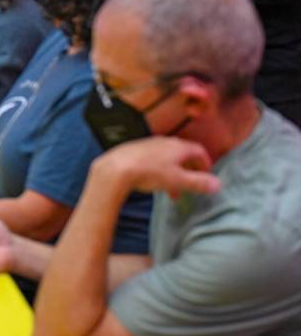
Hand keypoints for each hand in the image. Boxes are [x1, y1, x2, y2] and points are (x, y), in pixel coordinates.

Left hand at [95, 136, 220, 199]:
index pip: (198, 151)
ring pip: (168, 159)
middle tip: (191, 187)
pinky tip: (153, 183)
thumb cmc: (150, 173)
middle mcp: (164, 141)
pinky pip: (153, 160)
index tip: (207, 175)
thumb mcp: (178, 180)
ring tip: (172, 194)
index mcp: (178, 146)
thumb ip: (199, 182)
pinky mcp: (135, 150)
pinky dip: (160, 171)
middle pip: (183, 155)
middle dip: (189, 172)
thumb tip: (219, 184)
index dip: (205, 163)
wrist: (116, 168)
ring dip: (174, 175)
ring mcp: (149, 144)